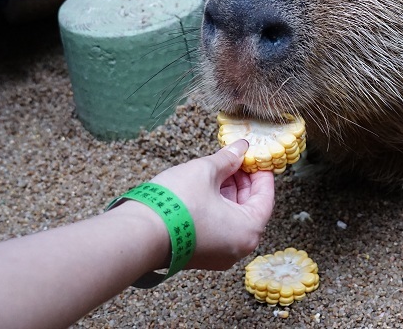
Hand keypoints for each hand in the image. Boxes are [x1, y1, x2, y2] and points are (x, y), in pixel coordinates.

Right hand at [147, 140, 274, 269]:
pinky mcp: (201, 255)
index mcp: (248, 230)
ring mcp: (219, 255)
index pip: (265, 197)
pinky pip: (219, 228)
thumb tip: (241, 147)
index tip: (255, 157)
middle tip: (235, 160)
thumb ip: (228, 159)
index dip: (260, 172)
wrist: (137, 235)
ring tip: (219, 170)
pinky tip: (207, 188)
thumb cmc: (176, 204)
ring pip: (233, 218)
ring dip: (229, 193)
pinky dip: (217, 208)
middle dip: (243, 181)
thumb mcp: (206, 171)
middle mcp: (238, 248)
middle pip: (250, 208)